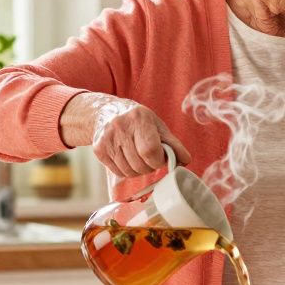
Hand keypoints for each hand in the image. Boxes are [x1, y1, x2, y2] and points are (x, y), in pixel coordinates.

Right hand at [59, 92, 191, 177]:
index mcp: (139, 118)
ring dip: (138, 171)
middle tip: (149, 158)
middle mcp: (120, 127)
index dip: (158, 160)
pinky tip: (127, 158)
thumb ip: (173, 144)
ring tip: (138, 157)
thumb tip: (185, 160)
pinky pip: (119, 172)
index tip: (160, 158)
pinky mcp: (99, 150)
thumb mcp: (158, 126)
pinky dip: (126, 171)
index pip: (150, 151)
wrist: (107, 112)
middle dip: (149, 167)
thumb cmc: (137, 121)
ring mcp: (107, 139)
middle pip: (140, 164)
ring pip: (129, 172)